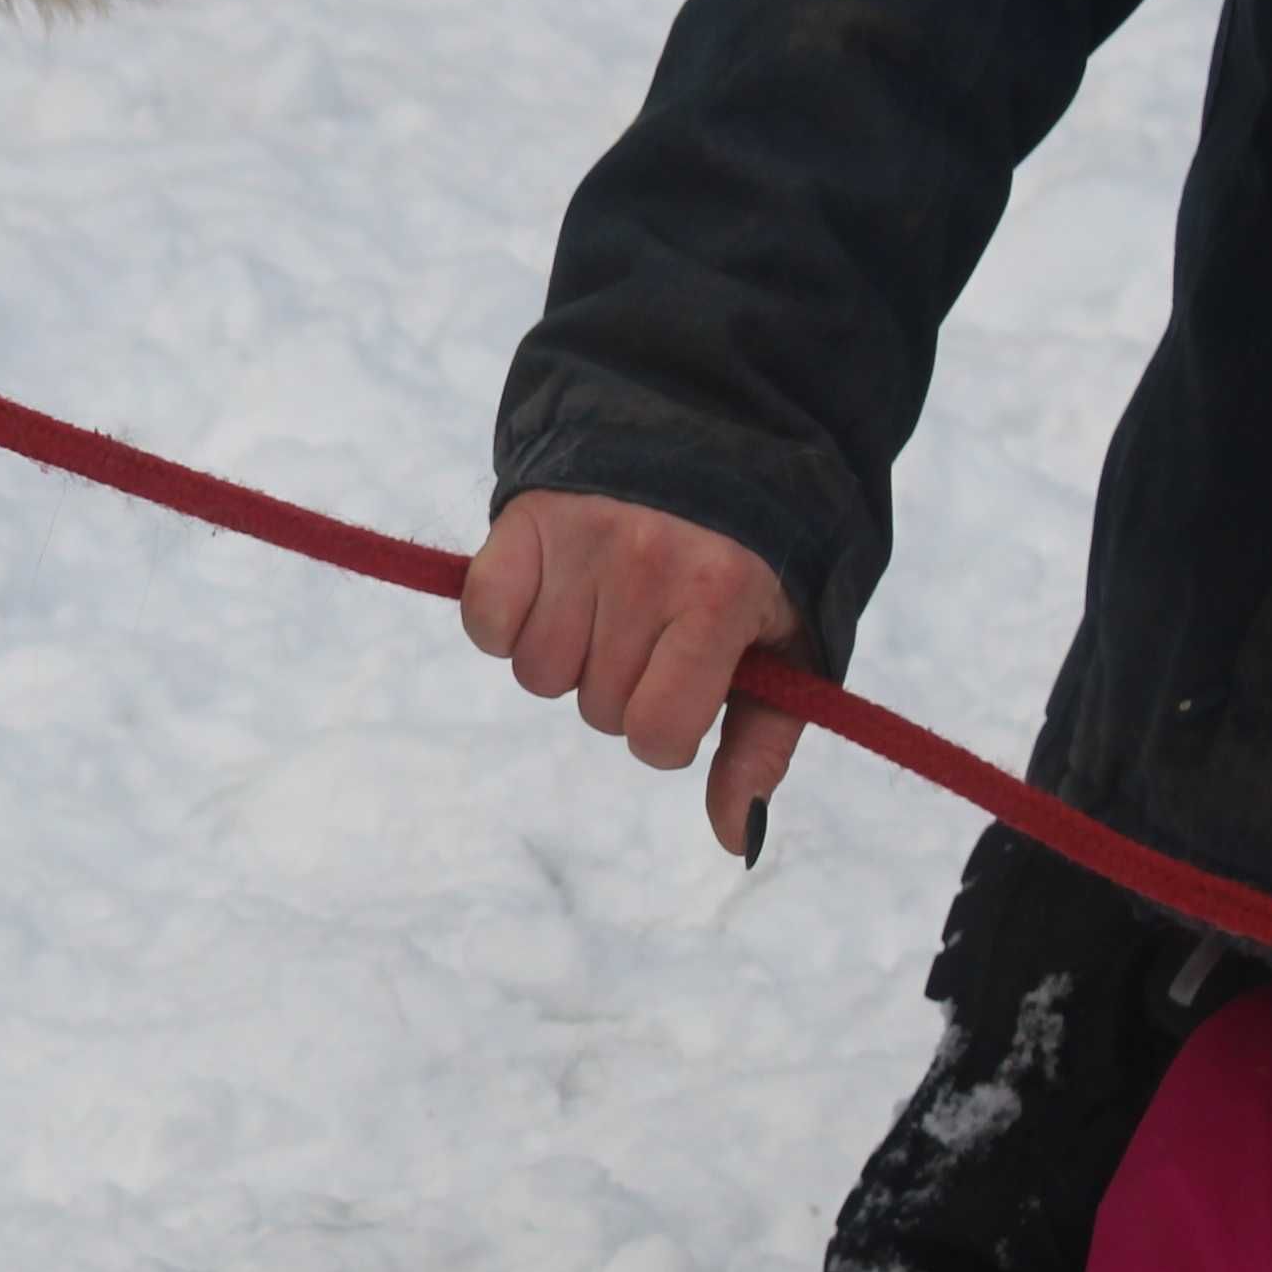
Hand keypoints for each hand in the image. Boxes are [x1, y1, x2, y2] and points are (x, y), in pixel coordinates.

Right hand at [459, 490, 806, 857]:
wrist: (708, 429)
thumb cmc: (753, 562)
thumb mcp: (785, 649)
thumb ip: (761, 746)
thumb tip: (738, 842)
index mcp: (719, 598)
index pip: (658, 735)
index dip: (667, 731)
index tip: (686, 687)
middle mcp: (648, 566)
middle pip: (598, 709)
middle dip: (623, 688)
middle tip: (650, 631)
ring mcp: (581, 540)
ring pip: (538, 675)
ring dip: (566, 657)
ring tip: (604, 605)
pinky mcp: (523, 521)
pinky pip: (485, 622)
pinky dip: (505, 624)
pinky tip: (549, 593)